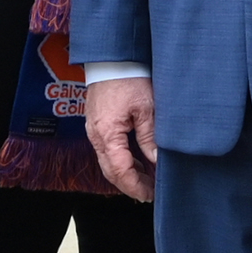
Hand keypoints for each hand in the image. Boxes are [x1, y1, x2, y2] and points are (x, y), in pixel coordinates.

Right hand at [88, 78, 158, 201]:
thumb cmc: (129, 78)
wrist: (111, 57)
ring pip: (108, 162)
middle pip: (111, 171)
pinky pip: (107, 150)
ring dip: (126, 174)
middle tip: (150, 194)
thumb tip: (157, 161)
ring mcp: (94, 130)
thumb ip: (150, 137)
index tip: (150, 195)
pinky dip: (122, 160)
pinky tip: (137, 162)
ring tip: (147, 181)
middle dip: (130, 185)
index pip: (120, 171)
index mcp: (107, 134)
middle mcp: (96, 136)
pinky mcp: (97, 124)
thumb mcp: (147, 108)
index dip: (136, 186)